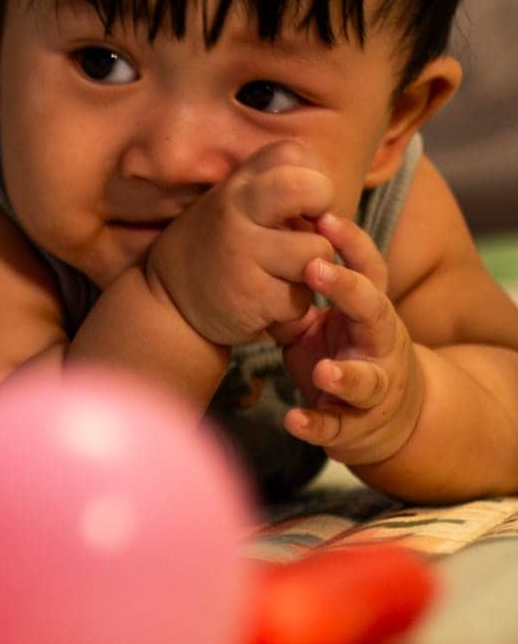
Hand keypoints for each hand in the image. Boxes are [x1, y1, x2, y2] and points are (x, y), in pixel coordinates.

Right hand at [146, 141, 336, 345]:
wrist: (166, 305)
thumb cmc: (213, 250)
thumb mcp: (226, 206)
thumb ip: (267, 189)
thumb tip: (320, 187)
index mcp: (234, 189)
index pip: (291, 155)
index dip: (312, 177)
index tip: (302, 203)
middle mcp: (235, 214)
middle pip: (311, 190)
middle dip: (325, 209)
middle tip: (309, 231)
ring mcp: (243, 255)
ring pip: (316, 251)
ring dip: (311, 268)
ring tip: (283, 273)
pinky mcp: (253, 298)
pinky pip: (301, 297)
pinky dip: (292, 303)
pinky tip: (268, 300)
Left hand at [267, 212, 424, 466]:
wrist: (386, 420)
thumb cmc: (344, 356)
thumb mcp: (318, 324)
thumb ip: (294, 298)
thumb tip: (257, 253)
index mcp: (370, 314)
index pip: (370, 272)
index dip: (352, 244)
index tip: (324, 216)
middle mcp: (379, 346)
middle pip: (375, 313)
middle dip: (350, 290)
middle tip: (316, 267)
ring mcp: (373, 388)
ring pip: (367, 379)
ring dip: (345, 374)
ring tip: (322, 369)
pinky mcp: (355, 427)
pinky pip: (337, 427)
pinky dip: (316, 425)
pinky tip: (293, 420)